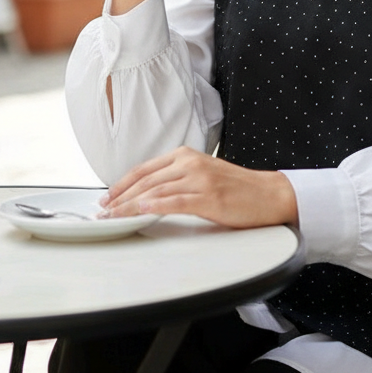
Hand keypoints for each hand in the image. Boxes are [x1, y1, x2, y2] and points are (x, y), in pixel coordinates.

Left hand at [100, 147, 298, 228]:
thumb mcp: (203, 175)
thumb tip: (147, 194)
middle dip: (119, 197)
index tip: (106, 198)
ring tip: (113, 217)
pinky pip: (174, 202)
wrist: (268, 194)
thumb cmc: (236, 188)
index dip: (121, 184)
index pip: (144, 169)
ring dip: (129, 206)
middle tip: (102, 211)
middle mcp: (190, 163)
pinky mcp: (208, 197)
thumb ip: (177, 179)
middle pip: (145, 180)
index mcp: (186, 155)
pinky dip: (154, 207)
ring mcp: (199, 179)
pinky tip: (140, 212)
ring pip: (155, 191)